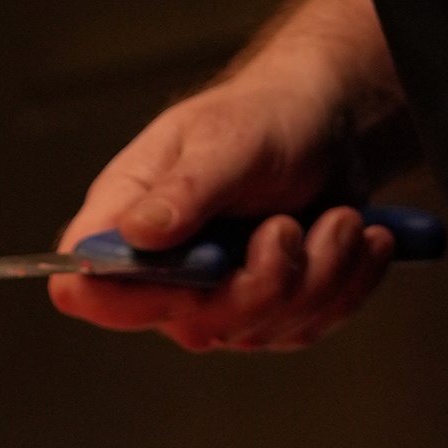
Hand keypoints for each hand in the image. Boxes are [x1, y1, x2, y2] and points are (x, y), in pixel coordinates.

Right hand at [48, 0, 407, 353]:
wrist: (330, 126)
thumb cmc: (264, 118)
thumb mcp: (226, 140)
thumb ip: (184, 191)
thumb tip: (132, 234)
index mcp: (124, 221)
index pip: (87, 290)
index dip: (126, 301)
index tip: (195, 277)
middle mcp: (163, 273)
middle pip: (192, 324)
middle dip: (263, 280)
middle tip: (291, 225)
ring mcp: (218, 300)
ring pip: (260, 329)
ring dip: (319, 273)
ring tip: (341, 220)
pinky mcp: (270, 314)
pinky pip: (307, 327)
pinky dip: (346, 283)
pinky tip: (360, 240)